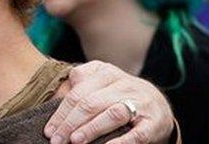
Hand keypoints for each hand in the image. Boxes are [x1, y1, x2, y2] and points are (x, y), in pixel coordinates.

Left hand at [46, 61, 174, 143]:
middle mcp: (124, 85)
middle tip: (57, 140)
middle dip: (70, 123)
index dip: (61, 113)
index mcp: (106, 73)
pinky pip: (135, 134)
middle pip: (91, 103)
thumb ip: (81, 83)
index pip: (78, 93)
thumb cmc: (119, 95)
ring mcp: (141, 103)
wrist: (159, 104)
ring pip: (112, 114)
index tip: (49, 131)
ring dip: (91, 129)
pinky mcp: (153, 123)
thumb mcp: (101, 82)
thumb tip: (58, 92)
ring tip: (75, 141)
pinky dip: (119, 143)